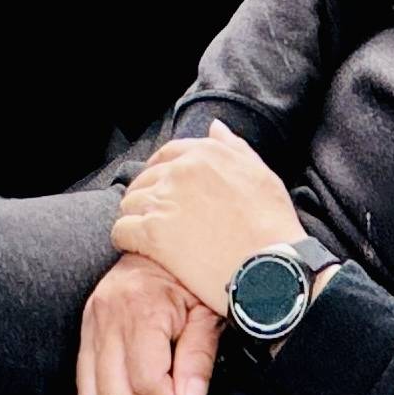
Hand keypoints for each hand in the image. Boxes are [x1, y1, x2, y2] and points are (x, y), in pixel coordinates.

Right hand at [74, 250, 219, 394]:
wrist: (166, 240)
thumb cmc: (193, 275)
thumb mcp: (208, 313)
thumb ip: (198, 361)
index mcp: (142, 308)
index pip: (146, 382)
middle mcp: (108, 313)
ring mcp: (91, 319)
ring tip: (154, 392)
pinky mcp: (85, 324)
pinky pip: (83, 381)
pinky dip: (107, 392)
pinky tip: (134, 383)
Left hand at [110, 122, 304, 317]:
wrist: (271, 267)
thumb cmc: (272, 225)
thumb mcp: (262, 175)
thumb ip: (234, 148)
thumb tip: (215, 128)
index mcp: (205, 154)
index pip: (167, 155)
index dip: (160, 172)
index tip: (161, 188)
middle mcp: (180, 171)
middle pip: (144, 179)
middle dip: (146, 197)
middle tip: (156, 219)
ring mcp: (163, 201)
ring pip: (129, 203)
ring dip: (135, 218)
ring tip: (147, 237)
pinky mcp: (152, 233)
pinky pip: (121, 231)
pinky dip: (125, 240)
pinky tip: (139, 250)